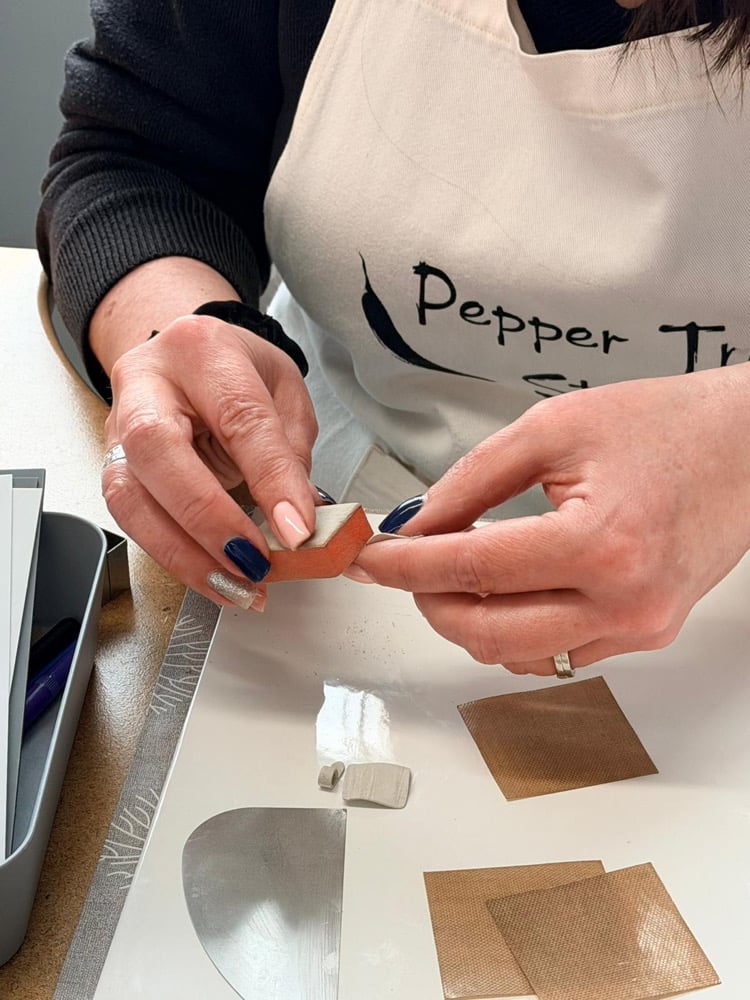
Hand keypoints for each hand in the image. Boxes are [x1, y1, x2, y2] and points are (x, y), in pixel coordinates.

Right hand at [101, 312, 318, 606]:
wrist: (186, 360)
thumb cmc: (237, 373)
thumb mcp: (284, 393)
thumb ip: (291, 453)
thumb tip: (298, 520)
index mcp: (203, 350)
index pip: (238, 416)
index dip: (269, 477)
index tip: (296, 529)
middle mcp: (147, 382)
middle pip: (157, 449)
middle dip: (208, 517)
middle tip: (253, 561)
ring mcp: (118, 426)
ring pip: (130, 495)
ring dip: (185, 553)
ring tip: (236, 585)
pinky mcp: (112, 467)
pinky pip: (131, 520)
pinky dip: (175, 557)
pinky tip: (212, 578)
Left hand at [354, 368, 749, 672]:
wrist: (748, 447)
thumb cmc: (665, 426)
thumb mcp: (554, 429)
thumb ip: (473, 481)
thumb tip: (418, 524)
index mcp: (600, 543)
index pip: (470, 569)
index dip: (405, 566)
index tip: (369, 560)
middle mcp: (623, 602)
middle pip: (486, 633)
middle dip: (428, 601)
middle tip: (405, 565)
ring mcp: (638, 627)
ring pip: (516, 656)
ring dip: (467, 621)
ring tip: (451, 572)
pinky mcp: (644, 634)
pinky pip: (557, 655)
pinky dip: (513, 631)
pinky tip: (500, 593)